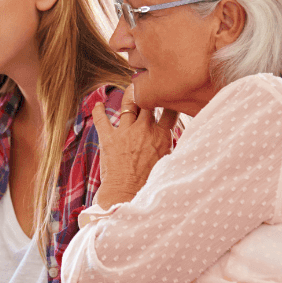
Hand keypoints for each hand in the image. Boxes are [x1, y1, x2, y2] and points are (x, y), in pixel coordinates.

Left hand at [91, 84, 178, 207]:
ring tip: (131, 92)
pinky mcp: (108, 138)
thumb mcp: (168, 162)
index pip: (169, 108)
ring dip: (129, 96)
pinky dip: (99, 110)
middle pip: (148, 100)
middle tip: (148, 87)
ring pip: (128, 103)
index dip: (169, 99)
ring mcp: (125, 132)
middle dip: (148, 91)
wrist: (127, 195)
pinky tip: (98, 104)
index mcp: (161, 135)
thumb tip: (183, 138)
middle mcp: (143, 129)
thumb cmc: (150, 183)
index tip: (168, 95)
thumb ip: (170, 145)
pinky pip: (101, 119)